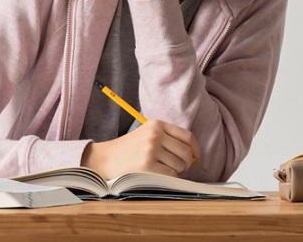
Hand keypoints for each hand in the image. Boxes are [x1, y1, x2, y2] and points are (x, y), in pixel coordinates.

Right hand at [80, 119, 201, 179]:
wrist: (106, 158)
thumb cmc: (129, 149)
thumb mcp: (147, 134)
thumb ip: (168, 139)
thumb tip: (192, 154)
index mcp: (157, 124)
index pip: (187, 136)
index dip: (195, 149)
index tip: (196, 157)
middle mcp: (155, 134)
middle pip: (186, 152)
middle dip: (186, 163)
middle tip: (179, 168)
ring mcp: (151, 149)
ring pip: (180, 165)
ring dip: (176, 171)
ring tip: (163, 170)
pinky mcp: (147, 164)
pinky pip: (171, 174)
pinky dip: (168, 178)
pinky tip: (157, 174)